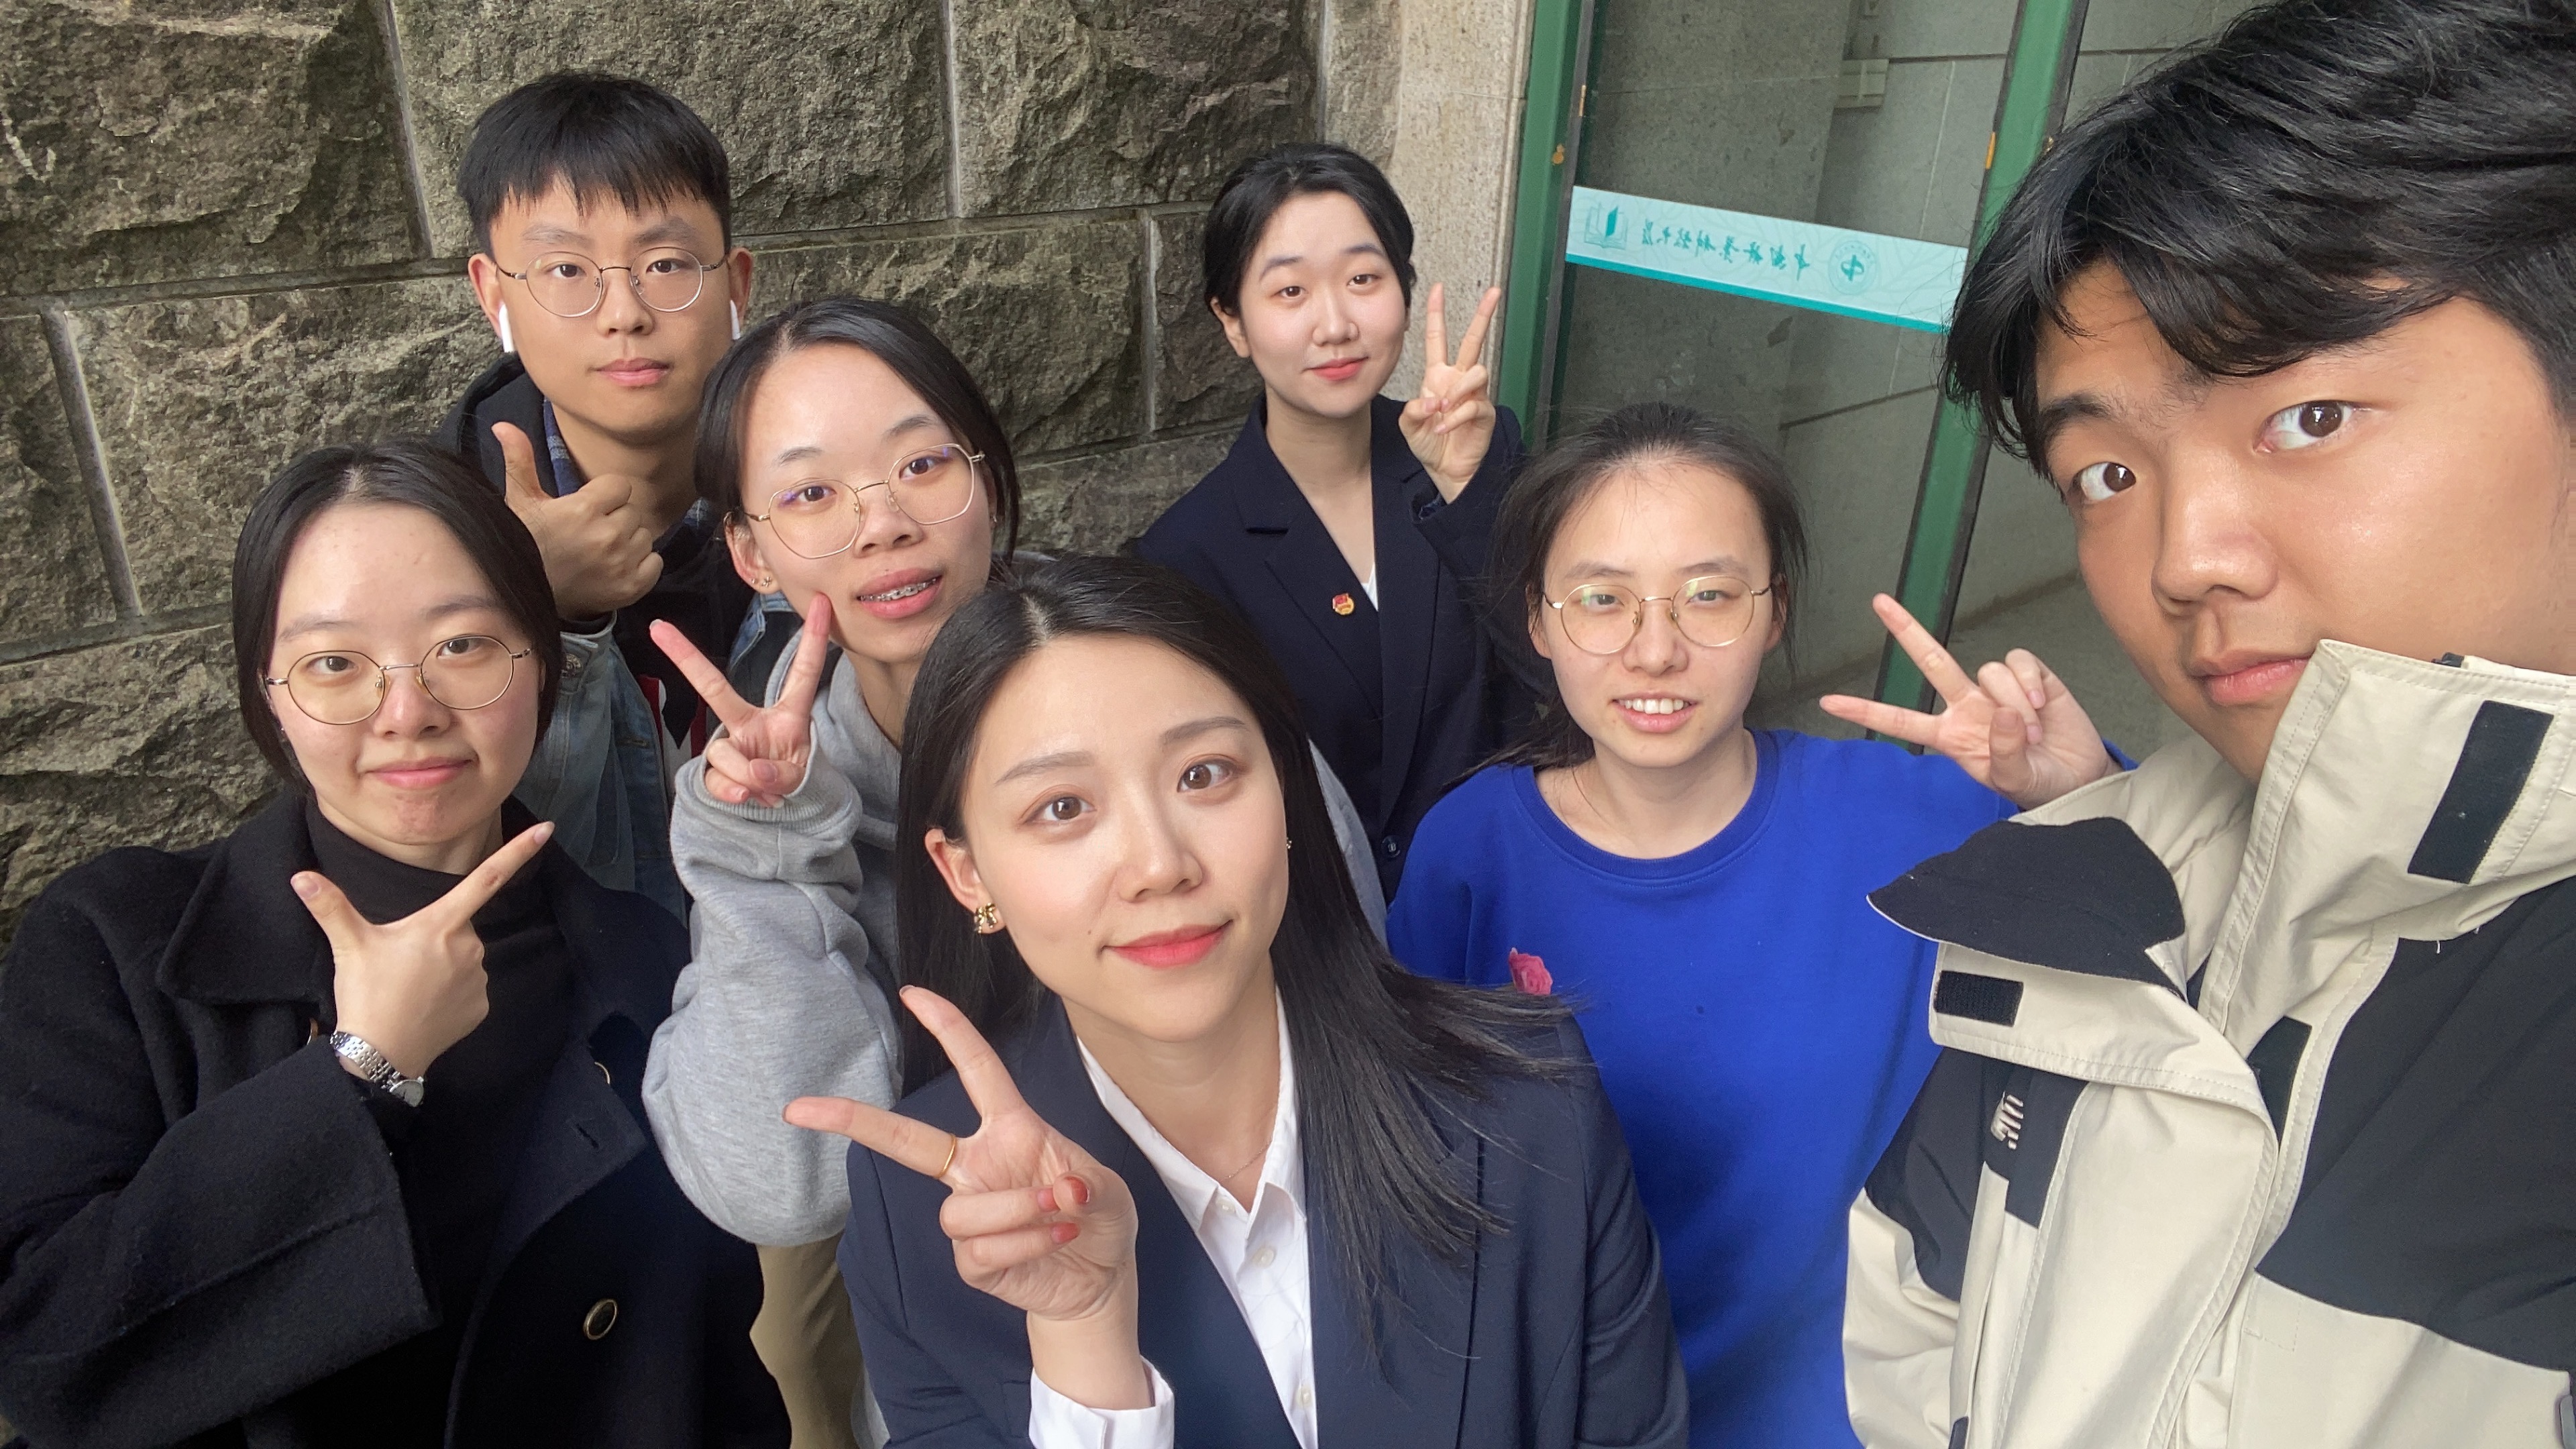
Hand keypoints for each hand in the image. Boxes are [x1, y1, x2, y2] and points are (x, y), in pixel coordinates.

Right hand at [296, 820, 555, 1077]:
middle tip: (400, 963)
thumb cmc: (367, 994)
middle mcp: (469, 946)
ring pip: (463, 959)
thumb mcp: (350, 945)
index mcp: (441, 924)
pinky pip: (468, 988)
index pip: (487, 878)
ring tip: (408, 987)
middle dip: (434, 939)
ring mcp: (478, 978)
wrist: (381, 1054)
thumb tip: (300, 876)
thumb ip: (330, 906)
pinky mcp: (481, 1006)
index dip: (518, 852)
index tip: (548, 830)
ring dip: (442, 966)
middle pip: (456, 928)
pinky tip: (425, 1006)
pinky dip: (450, 993)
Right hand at [494, 421, 664, 618]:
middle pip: (633, 512)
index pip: (620, 486)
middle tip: (591, 532)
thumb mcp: (520, 501)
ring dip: (629, 541)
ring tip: (601, 551)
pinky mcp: (632, 588)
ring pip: (645, 536)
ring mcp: (622, 564)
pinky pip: (655, 563)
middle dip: (616, 518)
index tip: (589, 507)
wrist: (525, 594)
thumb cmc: (524, 544)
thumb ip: (520, 460)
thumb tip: (503, 425)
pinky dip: (642, 565)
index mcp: (583, 509)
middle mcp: (608, 536)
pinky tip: (616, 567)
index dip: (605, 495)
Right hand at [652, 597, 833, 807]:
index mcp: (788, 713)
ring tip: (765, 791)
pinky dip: (732, 794)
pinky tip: (747, 798)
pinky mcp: (713, 768)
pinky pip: (714, 779)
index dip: (814, 638)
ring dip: (747, 779)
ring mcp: (729, 743)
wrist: (777, 806)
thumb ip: (782, 774)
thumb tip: (755, 773)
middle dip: (686, 658)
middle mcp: (751, 721)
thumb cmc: (792, 776)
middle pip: (715, 688)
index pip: (803, 671)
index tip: (823, 602)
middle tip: (658, 628)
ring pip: (723, 754)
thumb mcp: (801, 776)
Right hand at [789, 988, 1146, 1406]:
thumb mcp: (1110, 1188)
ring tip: (1062, 1215)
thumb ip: (1087, 1184)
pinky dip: (1026, 1245)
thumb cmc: (1098, 1218)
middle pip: (907, 1138)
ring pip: (959, 1209)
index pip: (977, 1071)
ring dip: (1018, 1211)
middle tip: (803, 1108)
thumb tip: (1061, 1189)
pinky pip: (980, 1249)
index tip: (913, 993)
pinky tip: (1054, 1242)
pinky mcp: (971, 1260)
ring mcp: (969, 1213)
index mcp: (1010, 1131)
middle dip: (854, 1119)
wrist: (1101, 1280)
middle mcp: (979, 1165)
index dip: (949, 1029)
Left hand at [1398, 282, 1502, 500]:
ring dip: (1458, 390)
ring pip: (1478, 371)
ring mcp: (1474, 395)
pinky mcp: (1484, 412)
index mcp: (1438, 376)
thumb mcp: (1409, 426)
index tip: (1438, 289)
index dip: (1436, 314)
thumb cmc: (1430, 445)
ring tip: (1443, 410)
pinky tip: (1443, 428)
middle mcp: (1459, 380)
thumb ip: (1413, 410)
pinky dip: (1456, 417)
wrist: (1447, 471)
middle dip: (1483, 315)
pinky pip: (1474, 405)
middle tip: (1494, 293)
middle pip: (1473, 340)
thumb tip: (1431, 400)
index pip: (1438, 338)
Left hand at [1819, 594, 2116, 809]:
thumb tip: (2000, 713)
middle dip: (1906, 629)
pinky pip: (2019, 662)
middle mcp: (1967, 706)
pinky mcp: (2030, 676)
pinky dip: (2029, 682)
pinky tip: (2041, 706)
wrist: (2080, 778)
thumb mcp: (2014, 782)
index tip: (1828, 703)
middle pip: (1931, 661)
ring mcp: (1996, 689)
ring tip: (2032, 734)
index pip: (1900, 721)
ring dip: (2012, 701)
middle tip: (1878, 602)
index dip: (1866, 711)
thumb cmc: (2039, 782)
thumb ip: (2002, 755)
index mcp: (1951, 735)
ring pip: (1987, 670)